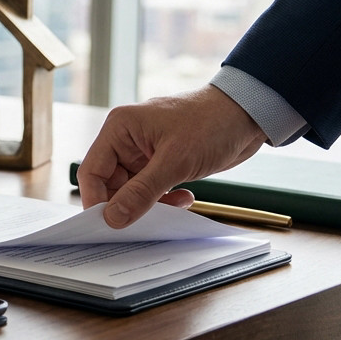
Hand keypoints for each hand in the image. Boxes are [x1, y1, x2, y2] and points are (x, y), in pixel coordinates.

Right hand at [77, 84, 267, 228]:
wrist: (249, 114)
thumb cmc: (211, 123)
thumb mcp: (175, 162)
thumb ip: (141, 192)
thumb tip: (113, 218)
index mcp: (119, 129)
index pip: (92, 171)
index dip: (96, 200)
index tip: (108, 225)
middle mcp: (126, 140)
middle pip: (109, 183)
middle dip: (126, 205)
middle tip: (143, 223)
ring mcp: (144, 152)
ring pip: (131, 189)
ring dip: (149, 204)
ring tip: (173, 207)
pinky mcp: (161, 161)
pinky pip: (150, 188)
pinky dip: (164, 199)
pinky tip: (184, 198)